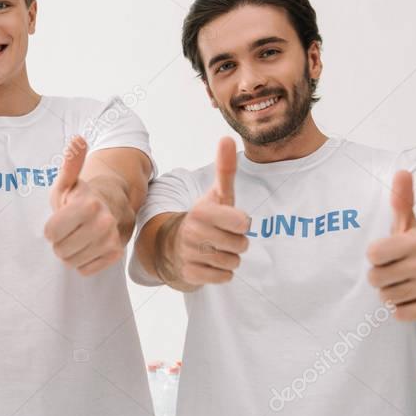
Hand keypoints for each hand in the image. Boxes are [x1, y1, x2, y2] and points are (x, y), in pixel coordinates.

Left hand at [44, 136, 122, 275]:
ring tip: (79, 236)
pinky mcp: (115, 255)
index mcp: (88, 205)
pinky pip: (84, 270)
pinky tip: (88, 246)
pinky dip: (83, 261)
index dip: (51, 228)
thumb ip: (70, 164)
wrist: (112, 206)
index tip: (61, 218)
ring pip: (71, 262)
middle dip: (60, 241)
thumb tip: (78, 139)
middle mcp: (103, 223)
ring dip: (71, 252)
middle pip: (60, 250)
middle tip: (70, 228)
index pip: (50, 234)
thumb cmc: (81, 196)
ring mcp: (111, 241)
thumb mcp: (69, 182)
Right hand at [168, 137, 249, 285]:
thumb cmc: (203, 218)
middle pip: (241, 245)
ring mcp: (190, 255)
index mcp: (201, 212)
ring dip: (229, 257)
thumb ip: (225, 169)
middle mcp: (193, 233)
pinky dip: (221, 272)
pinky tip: (209, 262)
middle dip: (236, 242)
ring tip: (215, 249)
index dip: (241, 223)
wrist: (172, 245)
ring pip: (233, 262)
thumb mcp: (215, 194)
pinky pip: (224, 277)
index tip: (230, 220)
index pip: (243, 223)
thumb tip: (227, 137)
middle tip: (222, 236)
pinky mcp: (190, 274)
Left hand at [367, 170, 415, 320]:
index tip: (388, 255)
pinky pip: (401, 313)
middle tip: (397, 273)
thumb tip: (401, 171)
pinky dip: (403, 309)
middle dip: (382, 277)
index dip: (377, 257)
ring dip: (392, 293)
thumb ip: (402, 201)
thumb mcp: (413, 226)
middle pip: (376, 278)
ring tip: (407, 285)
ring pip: (387, 297)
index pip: (373, 254)